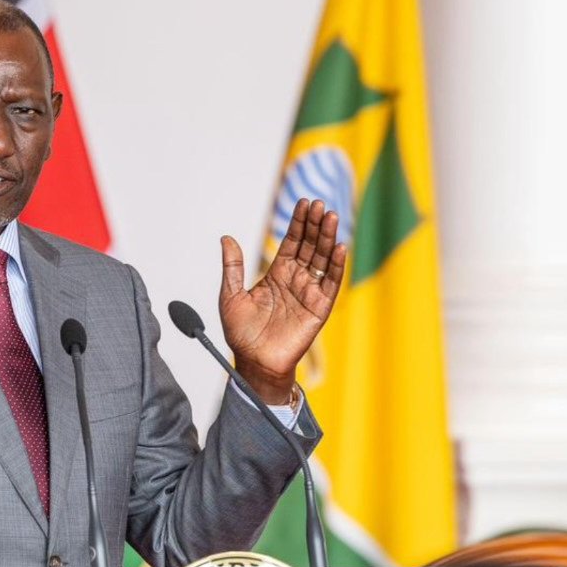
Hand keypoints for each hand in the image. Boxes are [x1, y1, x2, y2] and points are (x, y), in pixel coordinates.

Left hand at [219, 198, 345, 403]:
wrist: (253, 362)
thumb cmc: (242, 333)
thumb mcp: (230, 295)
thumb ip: (232, 266)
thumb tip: (226, 238)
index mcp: (277, 274)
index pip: (292, 242)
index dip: (299, 223)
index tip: (304, 203)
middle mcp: (296, 280)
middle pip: (310, 246)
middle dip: (315, 225)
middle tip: (320, 204)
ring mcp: (309, 292)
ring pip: (322, 260)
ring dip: (328, 238)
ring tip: (331, 216)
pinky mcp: (319, 308)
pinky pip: (331, 284)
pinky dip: (337, 266)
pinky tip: (340, 247)